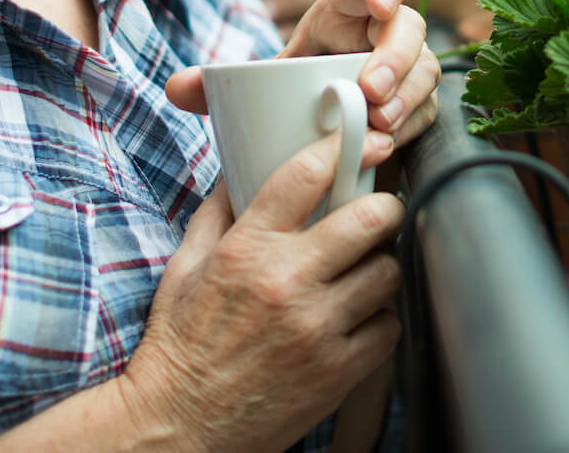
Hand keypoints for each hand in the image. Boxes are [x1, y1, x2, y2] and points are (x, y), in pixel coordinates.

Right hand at [119, 136, 403, 452]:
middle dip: (382, 206)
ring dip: (380, 265)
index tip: (362, 143)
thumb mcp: (185, 267)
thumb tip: (239, 165)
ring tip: (362, 269)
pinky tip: (357, 318)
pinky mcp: (338, 371)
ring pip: (387, 271)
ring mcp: (316, 329)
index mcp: (246, 250)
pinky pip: (387, 325)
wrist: (181, 426)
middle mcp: (285, 283)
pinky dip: (379, 318)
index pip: (307, 175)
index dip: (343, 149)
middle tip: (377, 212)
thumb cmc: (181, 344)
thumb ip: (217, 212)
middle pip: (370, 218)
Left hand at [167, 0, 438, 163]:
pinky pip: (428, 109)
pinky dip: (411, 125)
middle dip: (395, 56)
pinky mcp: (418, 103)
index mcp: (344, 10)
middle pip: (408, 25)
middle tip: (370, 91)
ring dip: (408, 95)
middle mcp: (382, 32)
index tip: (382, 3)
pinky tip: (388, 142)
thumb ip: (216, 82)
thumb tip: (176, 88)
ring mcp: (407, 67)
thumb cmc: (291, 89)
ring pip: (427, 67)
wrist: (316, 125)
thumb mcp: (259, 80)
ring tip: (379, 122)